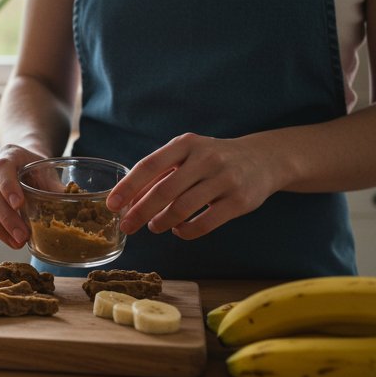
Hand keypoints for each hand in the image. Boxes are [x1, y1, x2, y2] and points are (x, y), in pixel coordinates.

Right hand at [0, 144, 46, 248]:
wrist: (22, 161)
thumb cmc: (36, 168)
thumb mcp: (48, 171)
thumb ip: (55, 186)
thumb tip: (73, 201)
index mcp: (8, 156)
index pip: (3, 169)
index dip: (9, 187)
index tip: (20, 205)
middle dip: (6, 218)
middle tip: (22, 237)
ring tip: (16, 244)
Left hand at [106, 133, 285, 239]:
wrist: (263, 159)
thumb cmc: (212, 160)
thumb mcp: (187, 156)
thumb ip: (159, 174)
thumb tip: (127, 201)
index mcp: (186, 144)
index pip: (149, 165)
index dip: (128, 187)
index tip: (112, 205)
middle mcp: (205, 158)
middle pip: (163, 191)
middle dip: (140, 212)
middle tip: (126, 226)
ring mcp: (225, 179)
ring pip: (182, 209)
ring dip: (162, 222)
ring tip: (154, 226)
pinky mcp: (239, 201)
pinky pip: (204, 224)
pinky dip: (185, 232)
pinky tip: (179, 230)